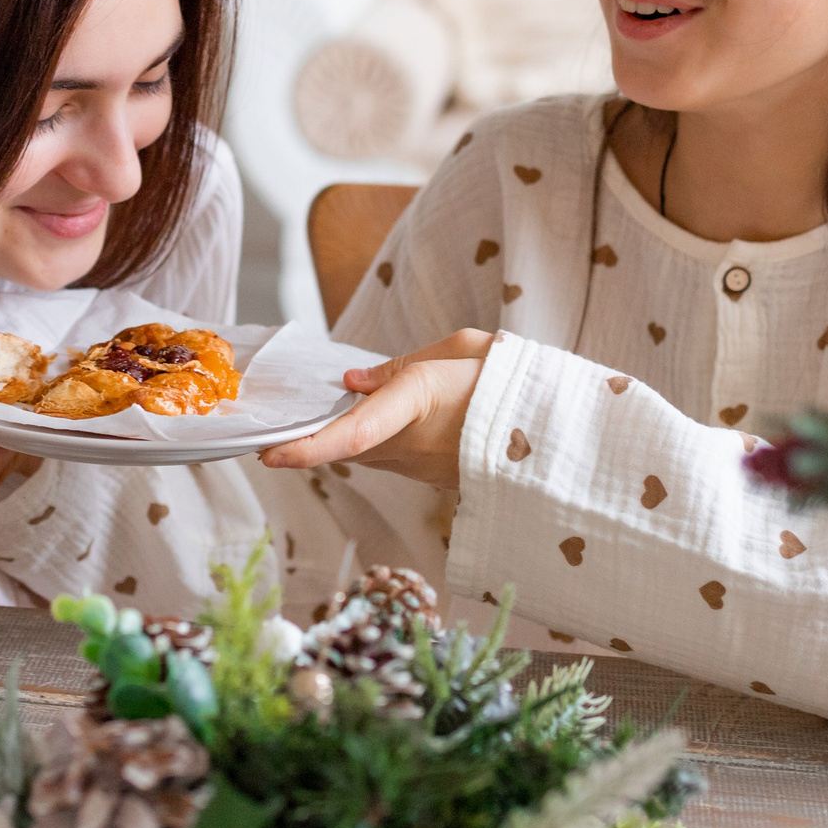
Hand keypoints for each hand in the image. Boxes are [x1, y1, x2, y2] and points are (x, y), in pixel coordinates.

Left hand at [257, 329, 494, 489]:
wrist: (559, 429)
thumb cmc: (512, 378)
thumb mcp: (461, 349)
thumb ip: (400, 366)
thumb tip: (353, 383)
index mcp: (419, 402)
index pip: (353, 433)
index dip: (308, 448)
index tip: (268, 455)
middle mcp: (414, 444)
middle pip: (344, 446)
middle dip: (311, 436)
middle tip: (280, 420)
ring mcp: (422, 468)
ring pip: (363, 453)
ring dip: (342, 436)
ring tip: (329, 411)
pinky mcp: (430, 478)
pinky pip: (385, 458)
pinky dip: (369, 441)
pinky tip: (373, 419)